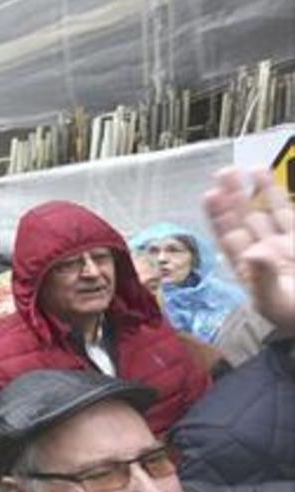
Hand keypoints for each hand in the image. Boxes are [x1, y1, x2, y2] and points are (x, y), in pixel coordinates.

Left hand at [203, 167, 294, 333]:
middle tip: (223, 172)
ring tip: (247, 168)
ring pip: (268, 214)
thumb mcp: (275, 302)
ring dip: (258, 193)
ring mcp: (285, 246)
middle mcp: (263, 254)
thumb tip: (252, 253)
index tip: (210, 195)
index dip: (219, 217)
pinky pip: (290, 216)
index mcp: (248, 270)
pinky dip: (281, 199)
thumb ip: (262, 277)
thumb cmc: (292, 317)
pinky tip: (272, 182)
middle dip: (234, 197)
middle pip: (244, 220)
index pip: (229, 238)